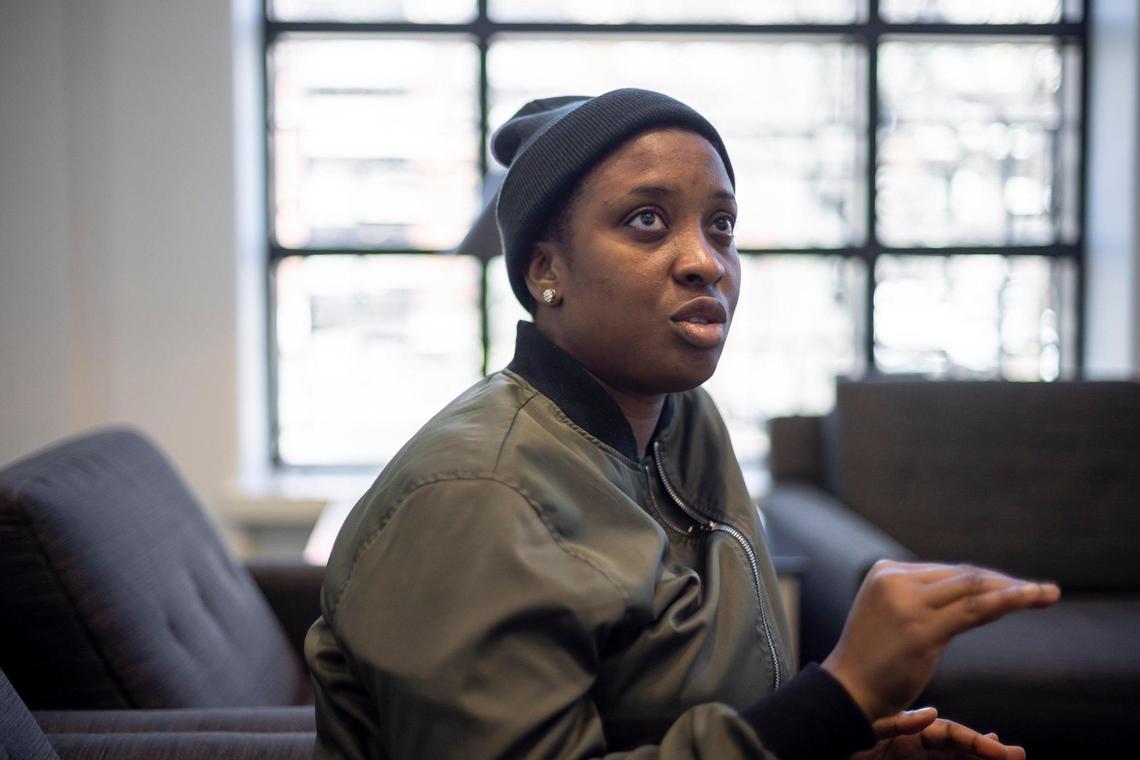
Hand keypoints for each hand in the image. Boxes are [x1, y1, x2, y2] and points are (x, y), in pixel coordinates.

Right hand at [822, 560, 1059, 720]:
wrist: (848, 690)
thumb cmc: (873, 659)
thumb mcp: (893, 616)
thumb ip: (921, 598)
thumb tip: (966, 590)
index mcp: (886, 571)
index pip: (947, 572)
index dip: (986, 579)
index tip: (1016, 588)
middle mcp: (895, 579)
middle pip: (963, 576)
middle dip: (1006, 582)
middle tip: (1042, 591)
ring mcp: (908, 603)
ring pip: (973, 588)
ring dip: (1016, 590)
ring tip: (1047, 594)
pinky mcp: (922, 628)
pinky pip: (975, 610)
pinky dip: (1008, 602)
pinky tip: (1032, 599)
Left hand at [852, 707, 1025, 759]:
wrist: (825, 750)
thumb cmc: (841, 743)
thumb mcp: (869, 730)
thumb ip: (898, 723)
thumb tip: (931, 713)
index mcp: (905, 733)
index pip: (948, 734)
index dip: (974, 741)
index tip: (999, 747)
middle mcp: (913, 749)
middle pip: (958, 749)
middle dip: (986, 753)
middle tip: (1016, 756)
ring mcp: (912, 759)